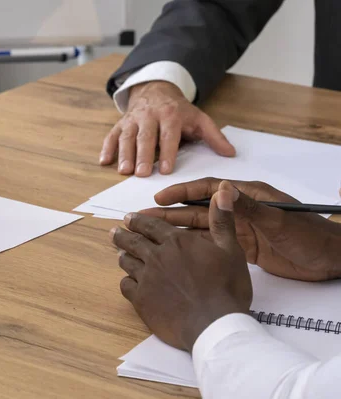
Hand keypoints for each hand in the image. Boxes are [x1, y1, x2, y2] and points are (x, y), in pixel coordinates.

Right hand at [99, 81, 235, 175]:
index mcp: (170, 115)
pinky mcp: (120, 123)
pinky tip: (104, 161)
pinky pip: (111, 135)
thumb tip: (231, 154)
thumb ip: (214, 136)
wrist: (156, 89)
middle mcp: (149, 115)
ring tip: (124, 171)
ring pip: (126, 136)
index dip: (167, 152)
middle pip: (145, 136)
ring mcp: (132, 119)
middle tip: (142, 174)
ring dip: (124, 154)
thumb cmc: (179, 111)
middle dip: (142, 155)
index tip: (165, 170)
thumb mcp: (199, 119)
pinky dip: (106, 148)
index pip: (168, 135)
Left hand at [111, 183, 251, 350]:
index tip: (129, 217)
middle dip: (122, 234)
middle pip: (133, 241)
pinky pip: (126, 285)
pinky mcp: (141, 299)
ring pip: (127, 262)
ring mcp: (146, 278)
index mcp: (176, 242)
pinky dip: (126, 281)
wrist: (214, 324)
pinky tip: (128, 282)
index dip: (139, 220)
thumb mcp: (231, 249)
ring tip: (119, 254)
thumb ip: (222, 220)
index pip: (151, 226)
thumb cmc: (226, 288)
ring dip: (122, 256)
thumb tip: (223, 190)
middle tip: (114, 231)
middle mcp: (157, 256)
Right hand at [141, 178, 340, 281]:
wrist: (329, 261)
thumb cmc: (310, 236)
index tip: (160, 198)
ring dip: (177, 229)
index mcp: (248, 196)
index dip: (182, 192)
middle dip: (171, 212)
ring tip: (151, 233)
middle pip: (198, 208)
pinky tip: (174, 249)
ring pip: (200, 227)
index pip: (209, 190)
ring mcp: (239, 229)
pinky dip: (192, 245)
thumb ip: (249, 207)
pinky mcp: (241, 247)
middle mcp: (239, 210)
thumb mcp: (278, 220)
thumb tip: (223, 189)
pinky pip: (210, 243)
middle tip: (144, 217)